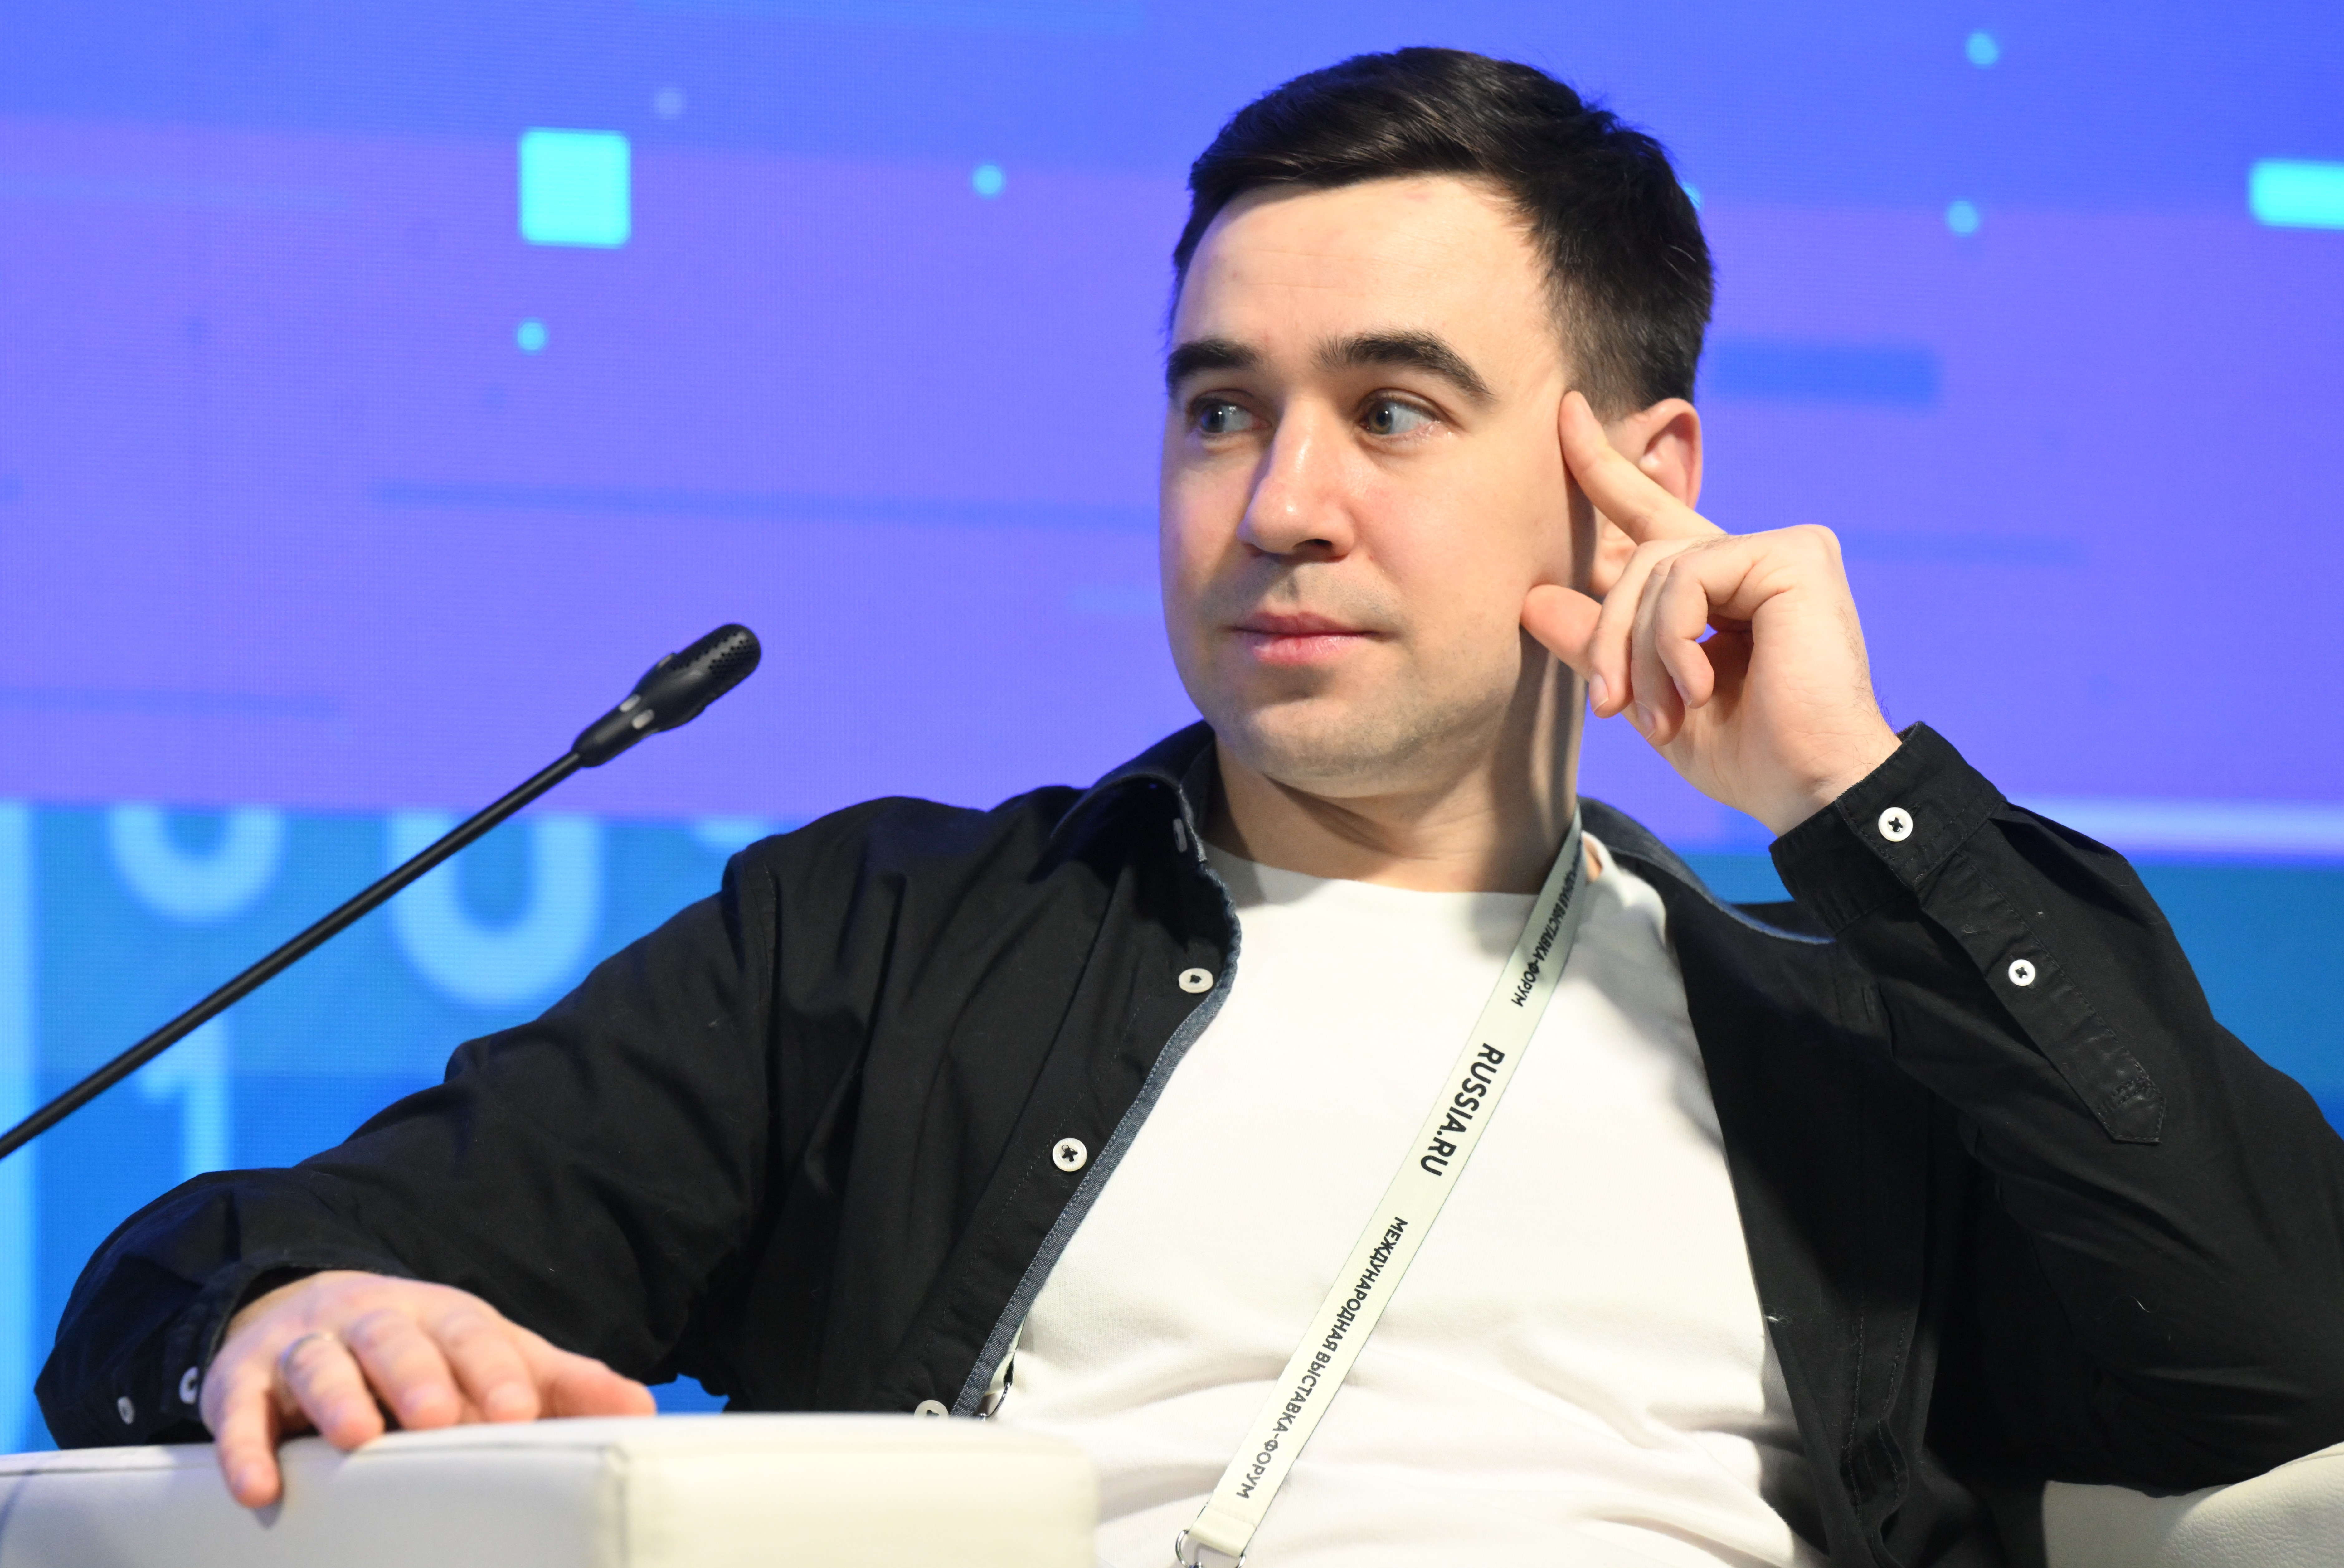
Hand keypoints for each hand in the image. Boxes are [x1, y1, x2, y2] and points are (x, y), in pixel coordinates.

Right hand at [200, 1269, 655, 1507]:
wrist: (319, 1310)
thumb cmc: (429, 1351)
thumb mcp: (498, 1357)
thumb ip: (565, 1385)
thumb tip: (646, 1412)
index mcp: (442, 1315)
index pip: (474, 1334)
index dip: (496, 1370)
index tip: (519, 1410)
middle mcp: (373, 1320)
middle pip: (397, 1338)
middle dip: (419, 1374)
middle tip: (439, 1415)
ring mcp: (306, 1345)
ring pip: (320, 1361)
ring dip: (336, 1397)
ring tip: (356, 1436)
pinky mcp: (245, 1377)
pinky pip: (238, 1408)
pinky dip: (243, 1445)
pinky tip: (257, 1488)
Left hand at [1523, 391, 1899, 835]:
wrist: (1812, 789)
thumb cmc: (1747, 754)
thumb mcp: (1649, 698)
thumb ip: (1597, 645)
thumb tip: (1532, 599)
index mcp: (1717, 584)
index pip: (1647, 512)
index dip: (1602, 465)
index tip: (1564, 412)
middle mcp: (1749, 555)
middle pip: (1639, 559)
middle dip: (1611, 637)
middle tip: (1610, 706)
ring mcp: (1778, 548)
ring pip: (1659, 570)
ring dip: (1641, 651)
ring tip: (1662, 713)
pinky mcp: (1796, 553)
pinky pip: (1691, 575)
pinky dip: (1675, 637)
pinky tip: (1700, 684)